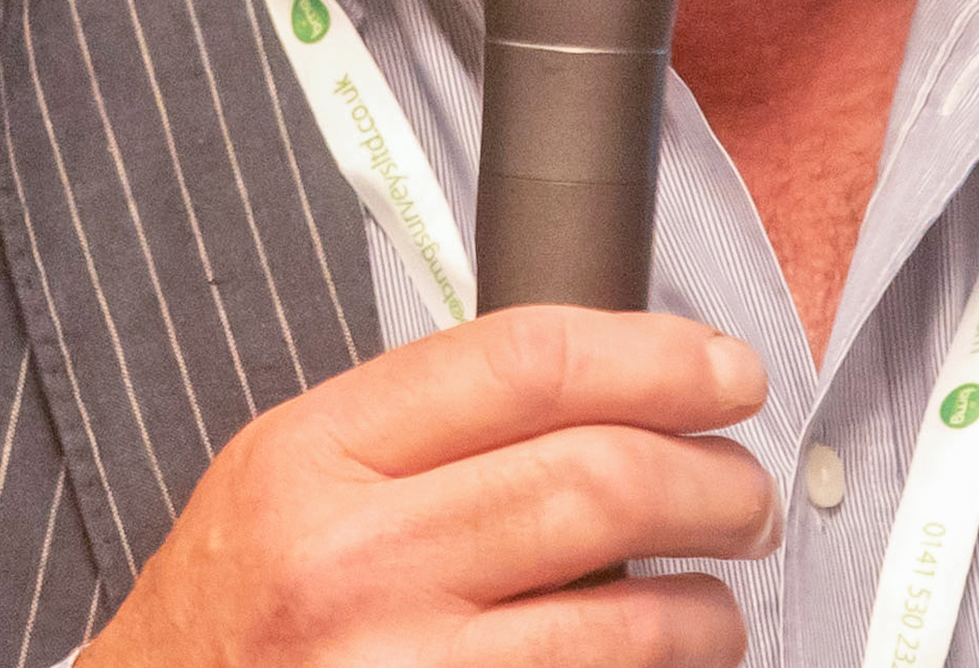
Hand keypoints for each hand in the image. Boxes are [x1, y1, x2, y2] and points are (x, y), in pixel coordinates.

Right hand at [79, 307, 776, 667]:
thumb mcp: (287, 482)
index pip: (527, 362)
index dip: (658, 357)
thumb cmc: (230, 621)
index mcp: (314, 459)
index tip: (724, 370)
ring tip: (719, 600)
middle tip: (747, 491)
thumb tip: (609, 390)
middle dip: (714, 481)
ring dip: (708, 608)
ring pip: (625, 618)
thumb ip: (423, 426)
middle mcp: (354, 565)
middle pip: (598, 480)